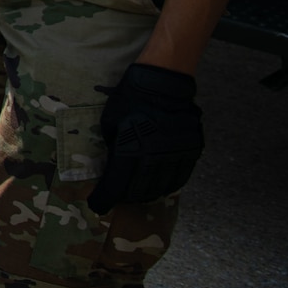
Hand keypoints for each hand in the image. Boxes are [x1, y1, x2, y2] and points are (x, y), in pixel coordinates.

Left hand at [87, 63, 203, 213]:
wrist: (163, 82)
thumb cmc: (130, 99)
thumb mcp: (109, 123)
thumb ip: (112, 148)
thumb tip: (112, 166)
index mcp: (132, 150)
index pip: (116, 185)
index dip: (104, 198)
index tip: (97, 205)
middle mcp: (156, 158)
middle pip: (139, 191)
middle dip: (125, 197)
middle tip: (116, 196)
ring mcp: (176, 156)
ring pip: (161, 187)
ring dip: (146, 193)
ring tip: (135, 192)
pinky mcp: (191, 151)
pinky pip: (179, 177)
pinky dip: (165, 184)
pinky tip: (156, 183)